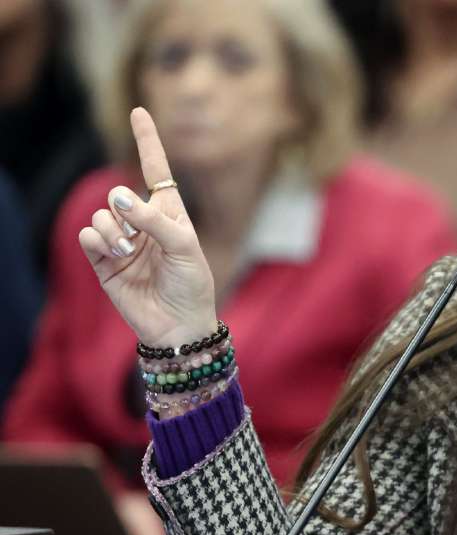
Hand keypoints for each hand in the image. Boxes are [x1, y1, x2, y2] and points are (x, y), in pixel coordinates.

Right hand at [77, 107, 217, 348]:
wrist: (180, 325)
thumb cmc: (192, 284)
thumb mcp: (185, 247)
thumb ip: (154, 220)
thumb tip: (119, 198)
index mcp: (170, 213)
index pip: (156, 170)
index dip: (148, 140)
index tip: (140, 110)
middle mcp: (144, 223)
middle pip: (118, 194)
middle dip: (123, 209)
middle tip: (136, 236)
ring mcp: (122, 241)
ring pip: (100, 214)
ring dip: (111, 229)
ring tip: (126, 252)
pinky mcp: (104, 262)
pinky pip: (87, 235)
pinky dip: (95, 239)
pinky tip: (109, 252)